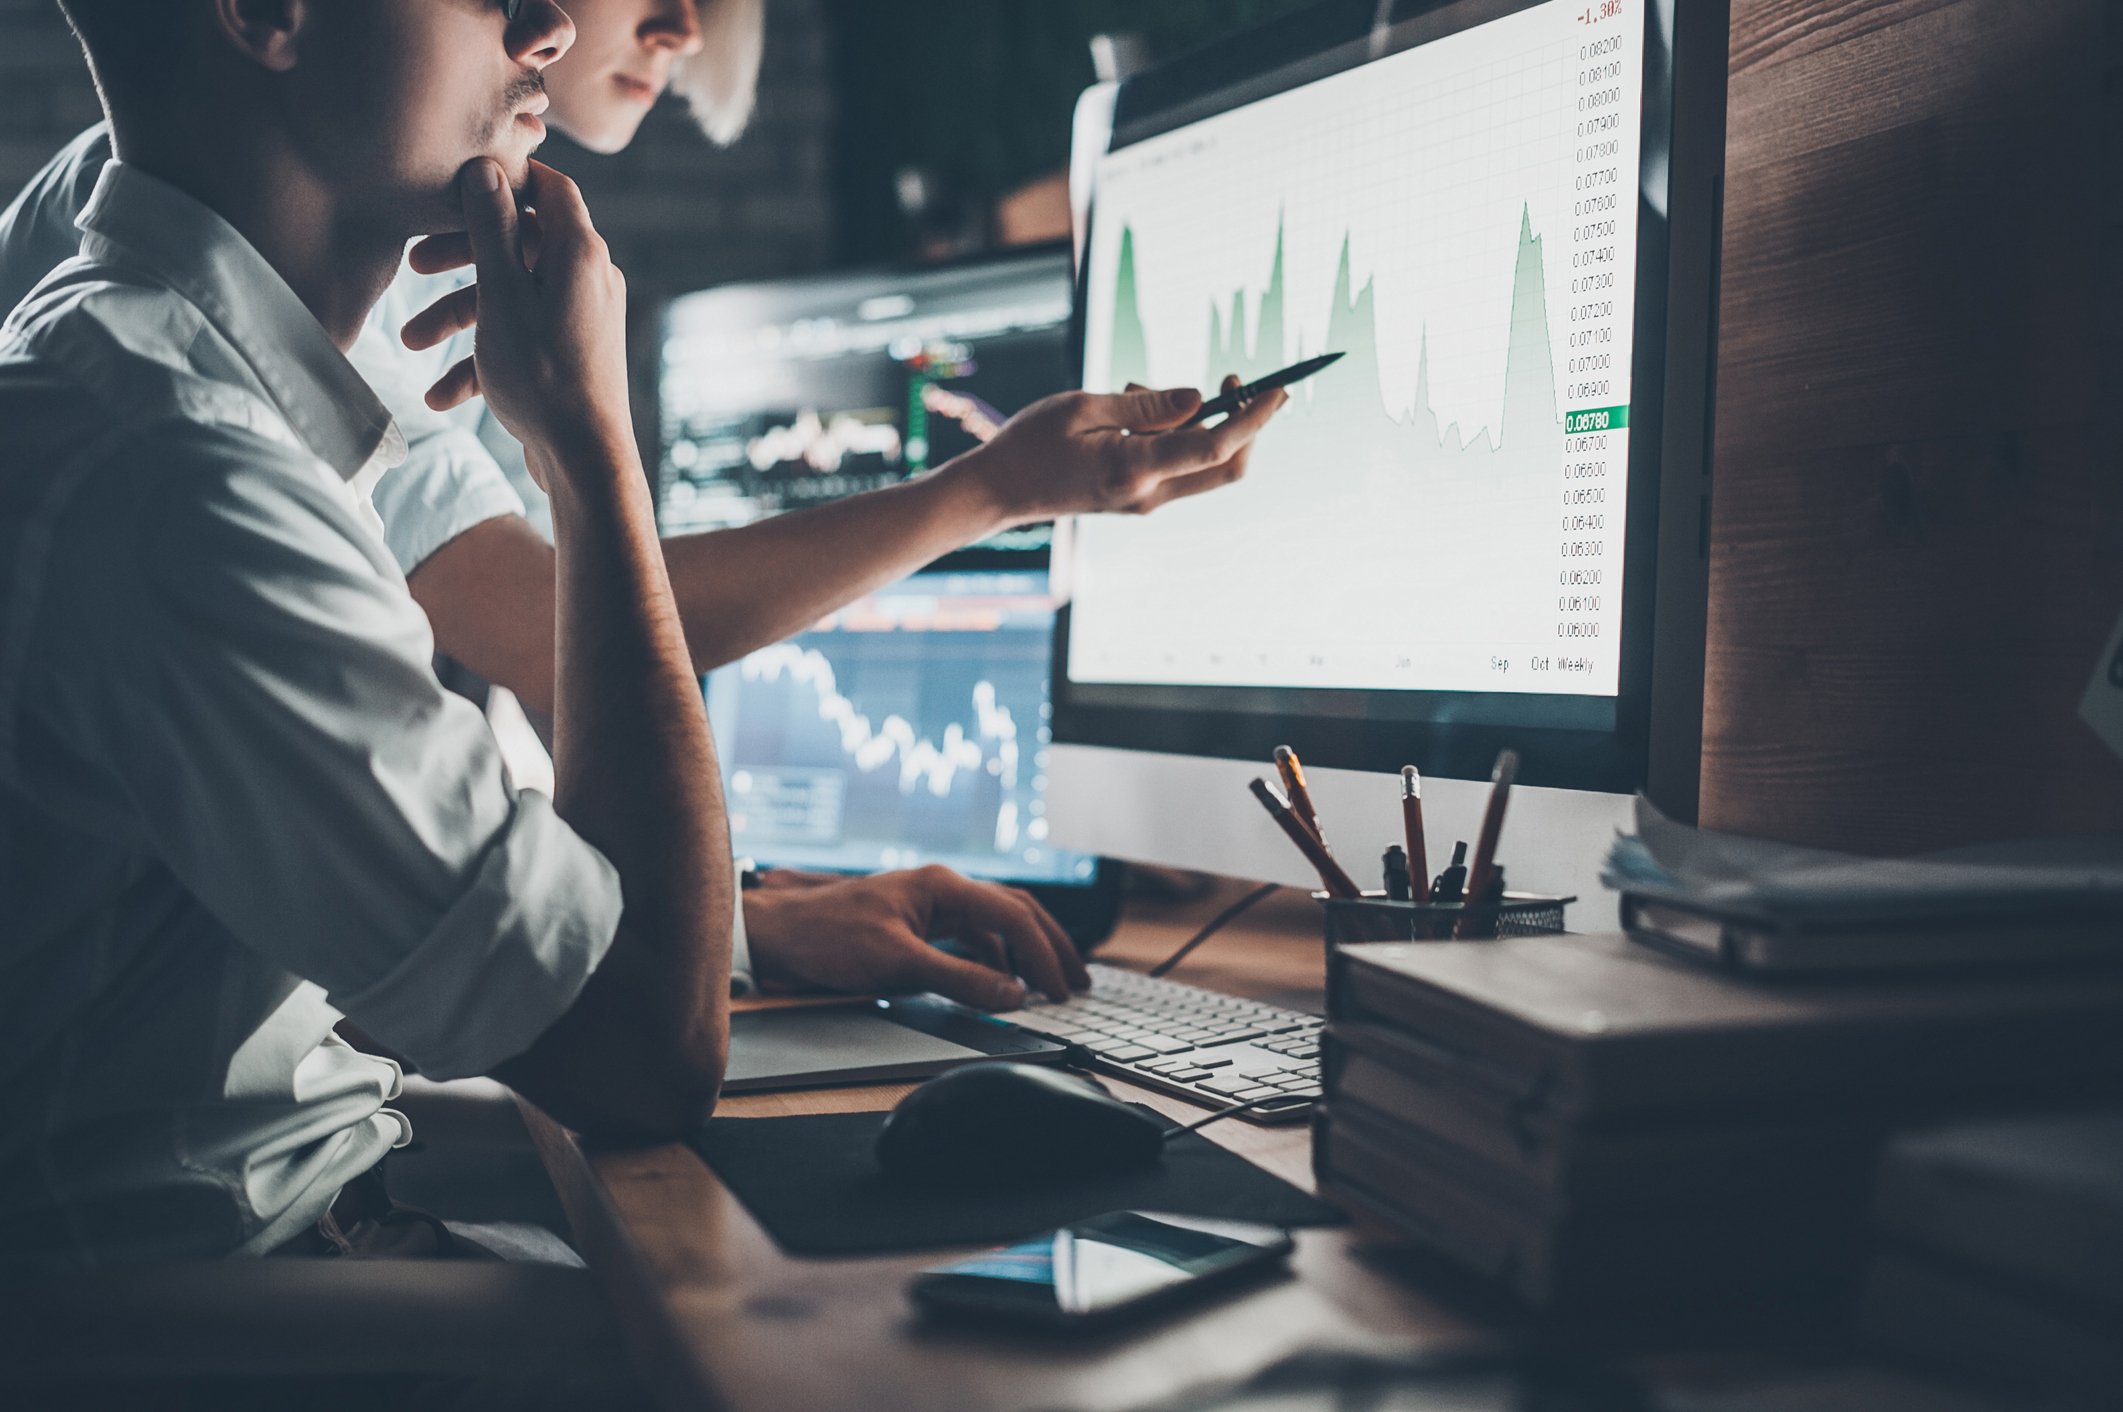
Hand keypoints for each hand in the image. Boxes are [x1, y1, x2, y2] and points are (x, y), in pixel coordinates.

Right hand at [399, 159, 632, 472]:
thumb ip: (492, 230)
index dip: (505, 179)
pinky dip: (482, 358)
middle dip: (462, 255)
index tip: (458, 183)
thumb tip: (487, 167)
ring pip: (512, 296)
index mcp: (580, 253)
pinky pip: (522, 338)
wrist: (584, 462)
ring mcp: (582, 318)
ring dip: (458, 317)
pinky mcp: (571, 354)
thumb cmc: (543, 376)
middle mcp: (589, 279)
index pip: (549, 188)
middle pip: (520, 244)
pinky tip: (441, 396)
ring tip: (408, 344)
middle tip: (413, 266)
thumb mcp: (503, 295)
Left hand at [741, 865, 1090, 1008]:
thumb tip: (1013, 996)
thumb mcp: (898, 964)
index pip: (1014, 916)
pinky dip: (995, 959)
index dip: (1043, 955)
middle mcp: (943, 888)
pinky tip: (1001, 982)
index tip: (1060, 990)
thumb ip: (959, 979)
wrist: (779, 934)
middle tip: (1078, 981)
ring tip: (1049, 984)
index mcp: (943, 886)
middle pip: (1016, 911)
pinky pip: (972, 936)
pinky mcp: (919, 923)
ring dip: (1026, 953)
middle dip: (1050, 946)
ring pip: (997, 924)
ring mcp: (931, 904)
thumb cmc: (827, 938)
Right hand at [946, 375, 1286, 525]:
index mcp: (1134, 469)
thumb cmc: (1031, 442)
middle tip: (1235, 378)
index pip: (1215, 446)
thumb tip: (1198, 398)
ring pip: (1203, 464)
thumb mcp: (1084, 407)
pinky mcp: (1140, 498)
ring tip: (1134, 391)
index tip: (1275, 390)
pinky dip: (1174, 434)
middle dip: (1245, 424)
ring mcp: (1146, 501)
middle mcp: (1149, 494)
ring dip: (1195, 422)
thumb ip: (1145, 405)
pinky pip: (1178, 464)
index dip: (1253, 418)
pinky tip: (1130, 412)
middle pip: (1226, 467)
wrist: (1000, 490)